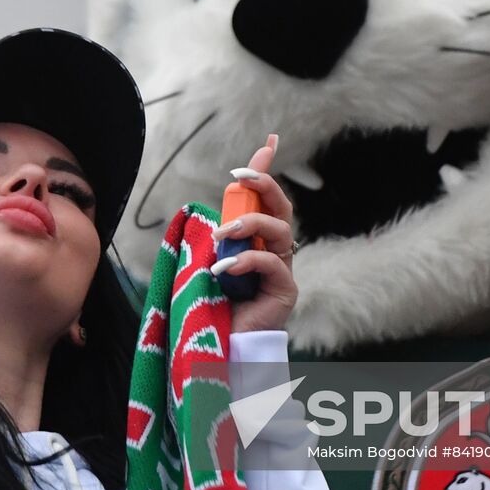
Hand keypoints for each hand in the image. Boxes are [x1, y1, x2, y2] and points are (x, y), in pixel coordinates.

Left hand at [211, 134, 297, 332]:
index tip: (268, 143)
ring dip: (249, 225)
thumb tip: (203, 214)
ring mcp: (283, 269)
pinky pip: (271, 263)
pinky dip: (246, 260)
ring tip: (223, 235)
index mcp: (257, 240)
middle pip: (282, 207)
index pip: (265, 199)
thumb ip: (215, 238)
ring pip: (281, 230)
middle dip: (264, 185)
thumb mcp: (207, 261)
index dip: (266, 170)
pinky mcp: (285, 290)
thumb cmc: (212, 304)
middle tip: (240, 177)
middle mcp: (274, 250)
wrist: (221, 346)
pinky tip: (223, 269)